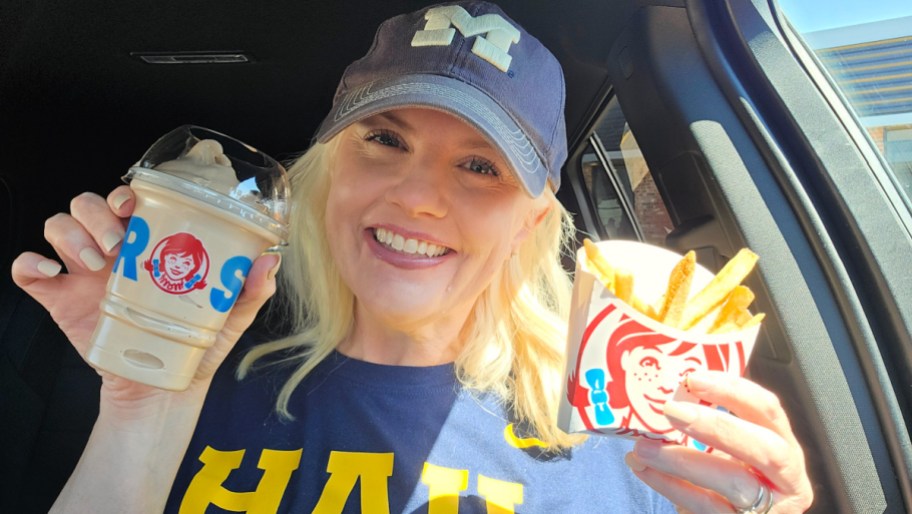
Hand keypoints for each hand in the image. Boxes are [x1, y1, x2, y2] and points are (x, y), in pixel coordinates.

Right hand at [10, 186, 280, 404]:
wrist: (162, 387)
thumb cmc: (194, 343)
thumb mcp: (227, 316)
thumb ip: (249, 291)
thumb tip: (269, 263)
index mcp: (150, 244)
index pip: (129, 200)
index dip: (126, 193)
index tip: (134, 204)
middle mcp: (114, 250)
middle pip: (89, 205)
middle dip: (98, 213)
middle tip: (118, 242)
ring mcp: (83, 273)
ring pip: (59, 226)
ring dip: (71, 234)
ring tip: (97, 262)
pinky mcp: (58, 299)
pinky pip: (28, 270)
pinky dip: (29, 264)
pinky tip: (48, 274)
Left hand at [624, 371, 813, 512]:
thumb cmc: (732, 482)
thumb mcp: (732, 452)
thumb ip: (711, 427)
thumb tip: (663, 395)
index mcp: (784, 446)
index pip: (768, 410)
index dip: (733, 391)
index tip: (693, 378)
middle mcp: (787, 478)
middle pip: (764, 447)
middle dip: (716, 426)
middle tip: (671, 411)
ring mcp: (771, 508)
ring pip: (734, 481)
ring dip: (681, 460)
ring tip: (642, 447)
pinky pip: (707, 506)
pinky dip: (672, 486)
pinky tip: (646, 470)